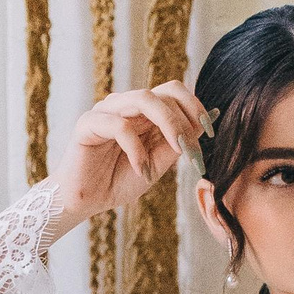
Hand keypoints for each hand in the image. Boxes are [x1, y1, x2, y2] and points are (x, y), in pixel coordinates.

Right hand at [43, 83, 209, 242]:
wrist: (84, 202)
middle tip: (193, 149)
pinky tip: (141, 170)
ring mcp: (105, 111)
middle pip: (163, 92)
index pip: (172, 92)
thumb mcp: (156, 164)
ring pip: (144, 100)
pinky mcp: (88, 124)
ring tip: (178, 151)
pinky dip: (136, 150)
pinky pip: (120, 126)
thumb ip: (175, 144)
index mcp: (141, 112)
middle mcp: (124, 105)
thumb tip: (203, 123)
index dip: (194, 107)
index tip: (209, 132)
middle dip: (184, 120)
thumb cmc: (117, 182)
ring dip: (168, 125)